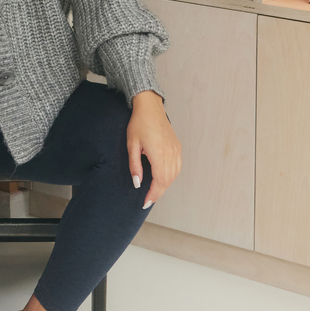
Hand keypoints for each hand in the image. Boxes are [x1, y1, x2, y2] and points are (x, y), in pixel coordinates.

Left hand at [127, 90, 181, 208]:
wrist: (150, 107)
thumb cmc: (139, 123)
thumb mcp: (132, 145)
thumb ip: (135, 166)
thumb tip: (137, 183)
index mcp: (159, 153)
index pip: (159, 180)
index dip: (153, 194)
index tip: (146, 202)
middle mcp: (171, 152)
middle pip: (168, 180)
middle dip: (158, 193)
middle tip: (148, 201)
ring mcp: (176, 150)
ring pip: (174, 175)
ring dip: (165, 186)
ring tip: (154, 193)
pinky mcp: (177, 147)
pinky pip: (177, 167)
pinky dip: (171, 177)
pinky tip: (163, 180)